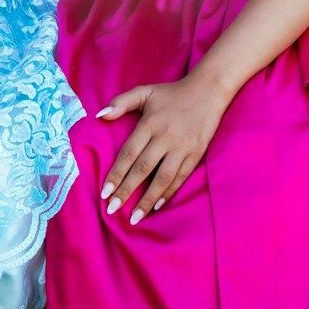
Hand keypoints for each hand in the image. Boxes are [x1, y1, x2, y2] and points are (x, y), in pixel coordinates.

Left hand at [98, 76, 227, 223]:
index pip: (129, 153)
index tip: (105, 193)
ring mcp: (182, 147)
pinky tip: (156, 205)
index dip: (116, 174)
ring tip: (135, 217)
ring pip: (162, 178)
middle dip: (127, 191)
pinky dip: (168, 193)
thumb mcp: (145, 92)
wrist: (208, 90)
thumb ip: (121, 102)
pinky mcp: (196, 153)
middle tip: (113, 209)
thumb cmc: (172, 93)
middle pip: (143, 168)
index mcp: (150, 123)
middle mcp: (165, 136)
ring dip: (147, 200)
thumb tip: (100, 115)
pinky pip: (180, 177)